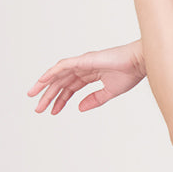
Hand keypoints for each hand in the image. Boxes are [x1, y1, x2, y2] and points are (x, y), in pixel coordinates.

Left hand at [27, 41, 146, 113]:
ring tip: (33, 96)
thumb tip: (79, 108)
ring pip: (58, 74)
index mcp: (91, 74)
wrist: (139, 62)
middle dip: (49, 95)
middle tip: (39, 109)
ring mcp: (82, 62)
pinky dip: (51, 73)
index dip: (61, 100)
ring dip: (45, 85)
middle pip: (61, 82)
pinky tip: (42, 81)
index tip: (53, 112)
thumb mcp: (110, 92)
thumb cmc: (130, 73)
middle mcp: (84, 67)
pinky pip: (62, 66)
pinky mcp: (83, 60)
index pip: (70, 88)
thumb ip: (95, 100)